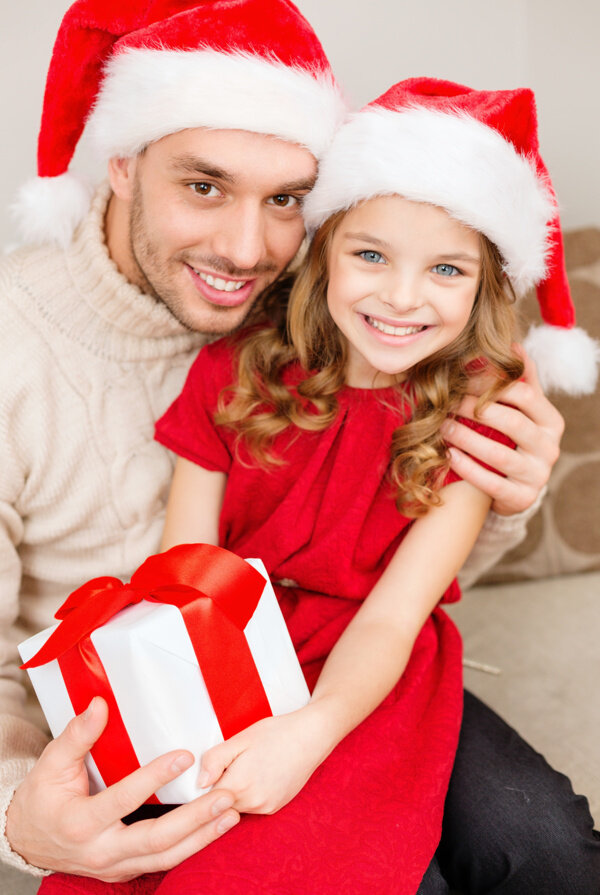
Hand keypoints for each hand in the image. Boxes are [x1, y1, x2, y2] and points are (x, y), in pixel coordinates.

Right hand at [5, 697, 238, 880]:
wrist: (26, 841)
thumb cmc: (42, 798)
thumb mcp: (51, 764)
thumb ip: (77, 736)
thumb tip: (98, 704)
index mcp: (80, 823)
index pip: (123, 800)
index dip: (154, 778)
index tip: (185, 756)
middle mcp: (100, 851)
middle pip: (155, 840)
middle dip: (193, 819)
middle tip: (224, 795)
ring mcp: (115, 866)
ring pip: (165, 857)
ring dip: (202, 837)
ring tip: (230, 813)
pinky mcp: (126, 870)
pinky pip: (163, 862)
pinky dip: (192, 846)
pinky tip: (215, 828)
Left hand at [199, 707, 328, 814]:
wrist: (311, 737)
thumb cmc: (275, 733)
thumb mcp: (240, 739)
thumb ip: (214, 760)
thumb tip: (199, 782)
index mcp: (239, 785)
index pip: (205, 798)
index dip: (203, 784)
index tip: (207, 770)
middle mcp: (252, 803)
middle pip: (220, 804)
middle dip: (218, 788)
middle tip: (229, 763)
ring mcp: (266, 807)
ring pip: (235, 806)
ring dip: (234, 791)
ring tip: (246, 765)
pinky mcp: (275, 807)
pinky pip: (252, 806)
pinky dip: (249, 794)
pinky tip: (258, 773)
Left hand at [441, 348, 563, 515]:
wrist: (515, 488)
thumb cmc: (513, 440)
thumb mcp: (521, 411)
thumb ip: (520, 380)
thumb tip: (512, 345)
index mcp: (551, 422)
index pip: (525, 395)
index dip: (491, 385)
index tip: (462, 379)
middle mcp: (550, 448)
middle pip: (511, 423)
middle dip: (475, 410)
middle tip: (447, 402)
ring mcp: (538, 476)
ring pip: (499, 454)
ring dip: (466, 438)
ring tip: (442, 427)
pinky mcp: (522, 498)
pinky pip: (491, 482)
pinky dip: (467, 468)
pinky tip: (448, 456)